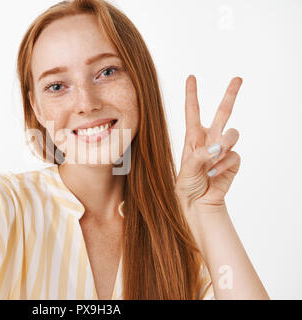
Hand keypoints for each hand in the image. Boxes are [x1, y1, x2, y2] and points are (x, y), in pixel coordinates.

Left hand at [175, 75, 241, 213]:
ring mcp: (222, 150)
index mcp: (192, 138)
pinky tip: (214, 173)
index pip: (192, 112)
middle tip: (238, 78)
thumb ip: (198, 157)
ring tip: (215, 156)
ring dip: (225, 143)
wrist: (198, 204)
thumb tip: (215, 147)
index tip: (191, 77)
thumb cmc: (187, 186)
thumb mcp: (185, 171)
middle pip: (222, 112)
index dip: (192, 94)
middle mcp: (209, 140)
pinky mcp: (232, 161)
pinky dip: (224, 164)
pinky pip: (234, 155)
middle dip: (230, 95)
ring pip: (232, 133)